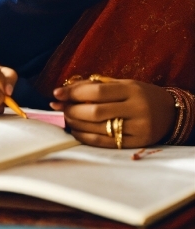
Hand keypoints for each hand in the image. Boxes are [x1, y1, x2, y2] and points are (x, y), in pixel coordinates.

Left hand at [50, 79, 175, 147]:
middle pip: (95, 111)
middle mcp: (135, 108)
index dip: (74, 92)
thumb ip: (98, 85)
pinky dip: (85, 137)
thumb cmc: (141, 95)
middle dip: (72, 110)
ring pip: (98, 128)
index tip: (57, 93)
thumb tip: (67, 90)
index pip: (97, 91)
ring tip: (66, 118)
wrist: (170, 113)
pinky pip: (104, 143)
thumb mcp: (125, 84)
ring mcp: (136, 128)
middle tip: (59, 107)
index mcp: (131, 89)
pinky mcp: (135, 144)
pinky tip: (76, 131)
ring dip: (76, 123)